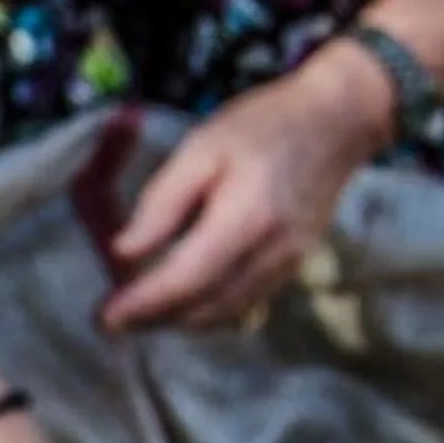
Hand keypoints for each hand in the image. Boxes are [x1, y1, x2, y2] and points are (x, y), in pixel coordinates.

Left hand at [98, 61, 380, 333]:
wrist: (336, 121)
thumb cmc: (263, 126)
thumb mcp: (201, 148)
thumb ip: (162, 202)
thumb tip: (123, 251)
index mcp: (246, 218)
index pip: (187, 280)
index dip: (144, 304)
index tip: (107, 316)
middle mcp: (272, 252)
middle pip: (205, 308)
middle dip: (155, 320)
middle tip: (112, 318)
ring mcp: (289, 264)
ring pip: (226, 313)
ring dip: (179, 320)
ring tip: (139, 312)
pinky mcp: (294, 265)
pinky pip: (245, 303)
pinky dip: (208, 309)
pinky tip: (181, 300)